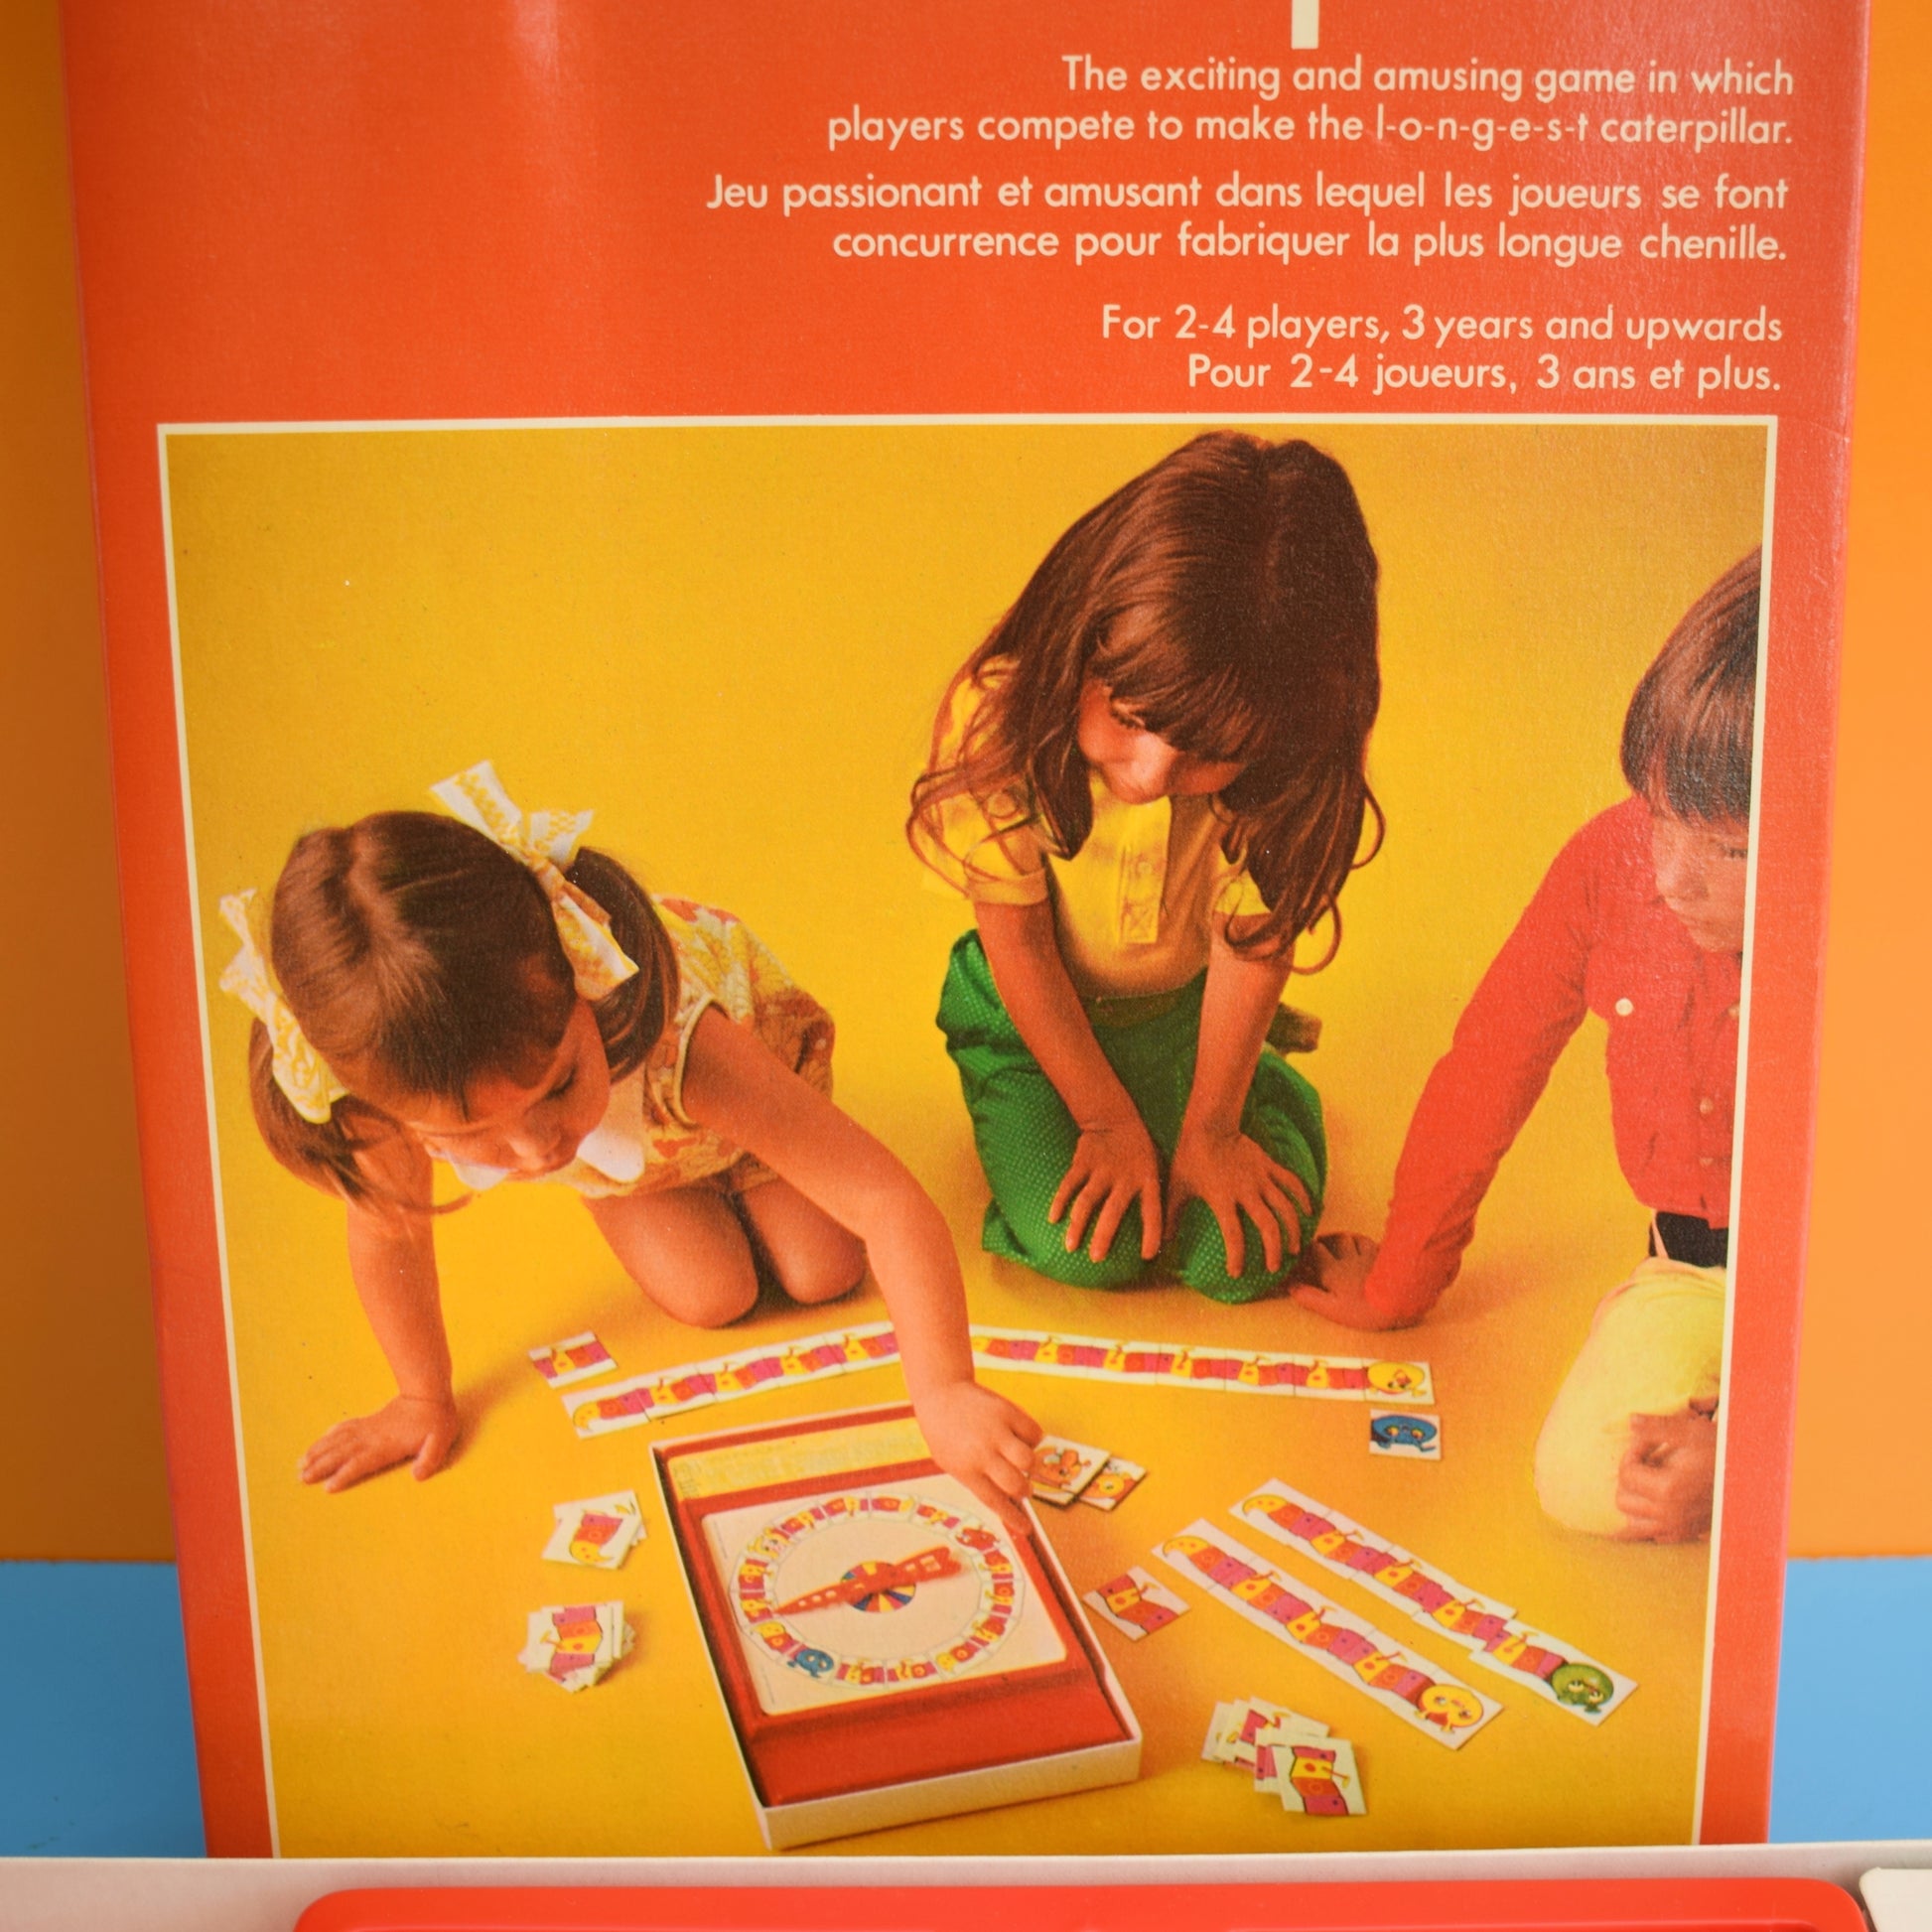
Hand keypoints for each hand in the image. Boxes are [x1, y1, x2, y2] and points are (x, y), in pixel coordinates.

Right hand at [299, 1392, 460, 1492]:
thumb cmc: (435, 1420)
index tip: (327, 1487)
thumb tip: (418, 1476)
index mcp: (386, 1446)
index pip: (361, 1463)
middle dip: (321, 1466)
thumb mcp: (440, 1441)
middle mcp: (372, 1437)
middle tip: (302, 1478)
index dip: (344, 1475)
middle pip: (341, 1453)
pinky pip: (344, 1428)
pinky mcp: (368, 1421)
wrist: (428, 1393)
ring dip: (319, 1452)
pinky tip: (320, 1442)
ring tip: (301, 1464)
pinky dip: (330, 1436)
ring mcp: (368, 1428)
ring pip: (338, 1441)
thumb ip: (430, 1459)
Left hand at [913, 1379, 1043, 1534]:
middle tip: (1023, 1488)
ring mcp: (997, 1431)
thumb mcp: (951, 1463)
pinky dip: (1033, 1439)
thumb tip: (1007, 1499)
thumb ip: (976, 1480)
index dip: (1013, 1518)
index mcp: (966, 1470)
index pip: (994, 1501)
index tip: (1026, 1529)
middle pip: (1016, 1484)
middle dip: (1024, 1491)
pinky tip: (1021, 1437)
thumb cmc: (945, 1434)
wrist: (941, 1394)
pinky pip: (1034, 1433)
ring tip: (1021, 1460)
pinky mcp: (1008, 1412)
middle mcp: (982, 1453)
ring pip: (1028, 1459)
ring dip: (1029, 1465)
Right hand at [1049, 1116, 1162, 1263]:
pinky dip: (1060, 1202)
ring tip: (1071, 1246)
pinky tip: (1053, 1219)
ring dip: (1078, 1224)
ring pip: (1087, 1200)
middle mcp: (1124, 1177)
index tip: (1147, 1256)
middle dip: (1104, 1236)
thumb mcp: (1157, 1167)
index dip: (1151, 1233)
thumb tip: (1169, 1234)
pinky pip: (1069, 1185)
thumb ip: (1157, 1196)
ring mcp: (1102, 1169)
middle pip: (1113, 1210)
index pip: (1152, 1210)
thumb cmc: (1140, 1151)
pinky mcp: (1083, 1162)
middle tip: (1096, 1258)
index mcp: (1147, 1179)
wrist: (1115, 1117)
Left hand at [1165, 1121, 1311, 1275]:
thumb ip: (1170, 1216)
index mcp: (1222, 1199)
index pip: (1233, 1235)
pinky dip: (1303, 1196)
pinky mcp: (1269, 1165)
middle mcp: (1246, 1191)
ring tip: (1295, 1248)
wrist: (1208, 1124)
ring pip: (1285, 1207)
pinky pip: (1291, 1182)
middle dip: (1274, 1250)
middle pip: (1269, 1226)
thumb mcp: (1176, 1187)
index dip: (1236, 1257)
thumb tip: (1160, 1241)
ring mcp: (1260, 1177)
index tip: (1236, 1273)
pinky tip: (1309, 1211)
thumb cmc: (1189, 1157)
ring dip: (1293, 1229)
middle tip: (1274, 1268)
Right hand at [1288, 1232, 1418, 1329]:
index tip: (1302, 1251)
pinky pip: (1374, 1243)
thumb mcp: (1333, 1309)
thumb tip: (1290, 1286)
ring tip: (1342, 1242)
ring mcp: (1369, 1255)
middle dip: (1326, 1240)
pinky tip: (1367, 1246)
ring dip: (1346, 1238)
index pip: (1315, 1251)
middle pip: (1335, 1240)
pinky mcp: (1387, 1257)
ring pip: (1354, 1238)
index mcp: (1333, 1271)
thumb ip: (1310, 1297)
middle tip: (1320, 1244)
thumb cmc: (1364, 1309)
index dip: (1307, 1249)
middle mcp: (1349, 1258)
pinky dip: (1367, 1242)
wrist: (1400, 1300)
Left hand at [1615, 1401, 1716, 1541]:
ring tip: (1650, 1481)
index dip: (1632, 1452)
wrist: (1753, 1476)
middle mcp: (1670, 1514)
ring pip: (1633, 1523)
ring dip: (1635, 1500)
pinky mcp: (1685, 1534)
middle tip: (1647, 1461)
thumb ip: (1656, 1427)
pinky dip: (1648, 1519)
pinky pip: (1652, 1535)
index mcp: (1668, 1489)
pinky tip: (1658, 1501)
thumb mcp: (1690, 1432)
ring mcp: (1677, 1528)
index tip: (1647, 1443)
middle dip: (1629, 1478)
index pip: (1626, 1474)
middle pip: (1623, 1500)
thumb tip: (1630, 1421)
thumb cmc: (1721, 1451)